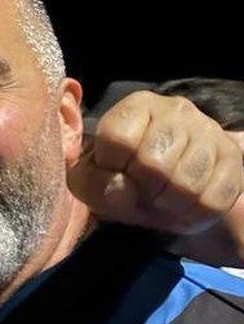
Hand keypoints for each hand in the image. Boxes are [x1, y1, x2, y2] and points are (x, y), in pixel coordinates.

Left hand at [68, 91, 242, 234]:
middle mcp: (175, 110)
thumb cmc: (123, 178)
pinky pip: (213, 200)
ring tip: (162, 203)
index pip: (117, 138)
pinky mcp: (233, 158)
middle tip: (142, 195)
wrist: (167, 186)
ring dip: (168, 207)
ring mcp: (209, 131)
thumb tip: (121, 189)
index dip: (112, 169)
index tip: (115, 176)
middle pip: (154, 164)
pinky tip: (184, 209)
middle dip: (143, 192)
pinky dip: (194, 215)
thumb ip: (94, 184)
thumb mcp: (93, 180)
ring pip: (186, 184)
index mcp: (136, 107)